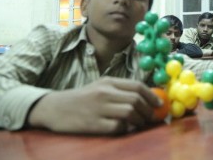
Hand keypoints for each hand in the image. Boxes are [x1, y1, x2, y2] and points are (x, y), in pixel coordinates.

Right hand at [28, 77, 161, 134]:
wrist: (54, 108)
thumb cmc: (81, 98)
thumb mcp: (100, 87)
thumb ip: (120, 91)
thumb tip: (146, 99)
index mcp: (108, 82)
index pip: (137, 86)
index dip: (152, 96)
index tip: (159, 104)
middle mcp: (105, 93)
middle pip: (136, 100)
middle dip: (148, 110)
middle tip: (150, 117)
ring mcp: (99, 108)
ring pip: (130, 113)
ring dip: (139, 121)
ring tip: (138, 124)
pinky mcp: (94, 124)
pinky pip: (118, 127)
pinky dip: (126, 129)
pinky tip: (124, 129)